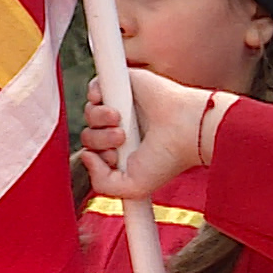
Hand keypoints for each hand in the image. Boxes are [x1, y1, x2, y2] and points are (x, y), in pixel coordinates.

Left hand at [78, 69, 220, 199]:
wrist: (186, 129)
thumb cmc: (168, 158)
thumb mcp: (133, 188)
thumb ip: (103, 183)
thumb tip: (86, 155)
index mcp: (124, 152)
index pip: (94, 153)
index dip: (97, 157)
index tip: (117, 159)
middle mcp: (122, 128)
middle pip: (89, 134)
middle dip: (98, 139)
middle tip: (122, 138)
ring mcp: (123, 106)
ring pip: (90, 113)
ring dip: (98, 119)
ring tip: (119, 120)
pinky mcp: (125, 85)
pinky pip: (94, 87)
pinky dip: (96, 94)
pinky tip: (113, 104)